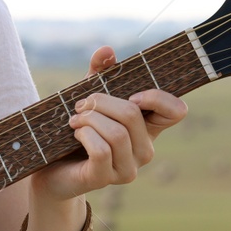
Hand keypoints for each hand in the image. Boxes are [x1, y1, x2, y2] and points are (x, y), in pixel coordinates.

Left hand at [30, 45, 186, 202]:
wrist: (53, 168)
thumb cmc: (77, 129)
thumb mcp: (90, 96)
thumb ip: (100, 72)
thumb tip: (107, 51)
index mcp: (148, 127)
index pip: (176, 111)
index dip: (157, 97)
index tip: (131, 94)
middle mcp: (145, 149)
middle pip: (133, 115)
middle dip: (101, 102)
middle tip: (82, 104)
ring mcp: (128, 168)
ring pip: (117, 133)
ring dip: (89, 118)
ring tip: (75, 119)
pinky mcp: (106, 179)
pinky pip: (101, 150)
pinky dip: (85, 134)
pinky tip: (76, 133)